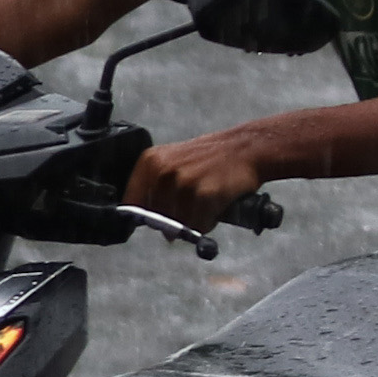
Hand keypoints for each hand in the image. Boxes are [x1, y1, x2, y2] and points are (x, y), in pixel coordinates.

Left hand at [128, 128, 265, 228]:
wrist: (246, 149)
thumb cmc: (210, 159)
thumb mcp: (173, 164)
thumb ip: (157, 191)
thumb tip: (153, 227)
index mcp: (150, 162)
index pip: (131, 203)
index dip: (142, 217)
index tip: (152, 221)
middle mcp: (163, 172)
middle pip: (156, 219)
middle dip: (173, 221)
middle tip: (192, 206)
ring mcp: (183, 183)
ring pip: (177, 225)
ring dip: (193, 221)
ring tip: (205, 203)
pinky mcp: (203, 195)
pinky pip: (198, 226)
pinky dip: (208, 222)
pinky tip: (215, 205)